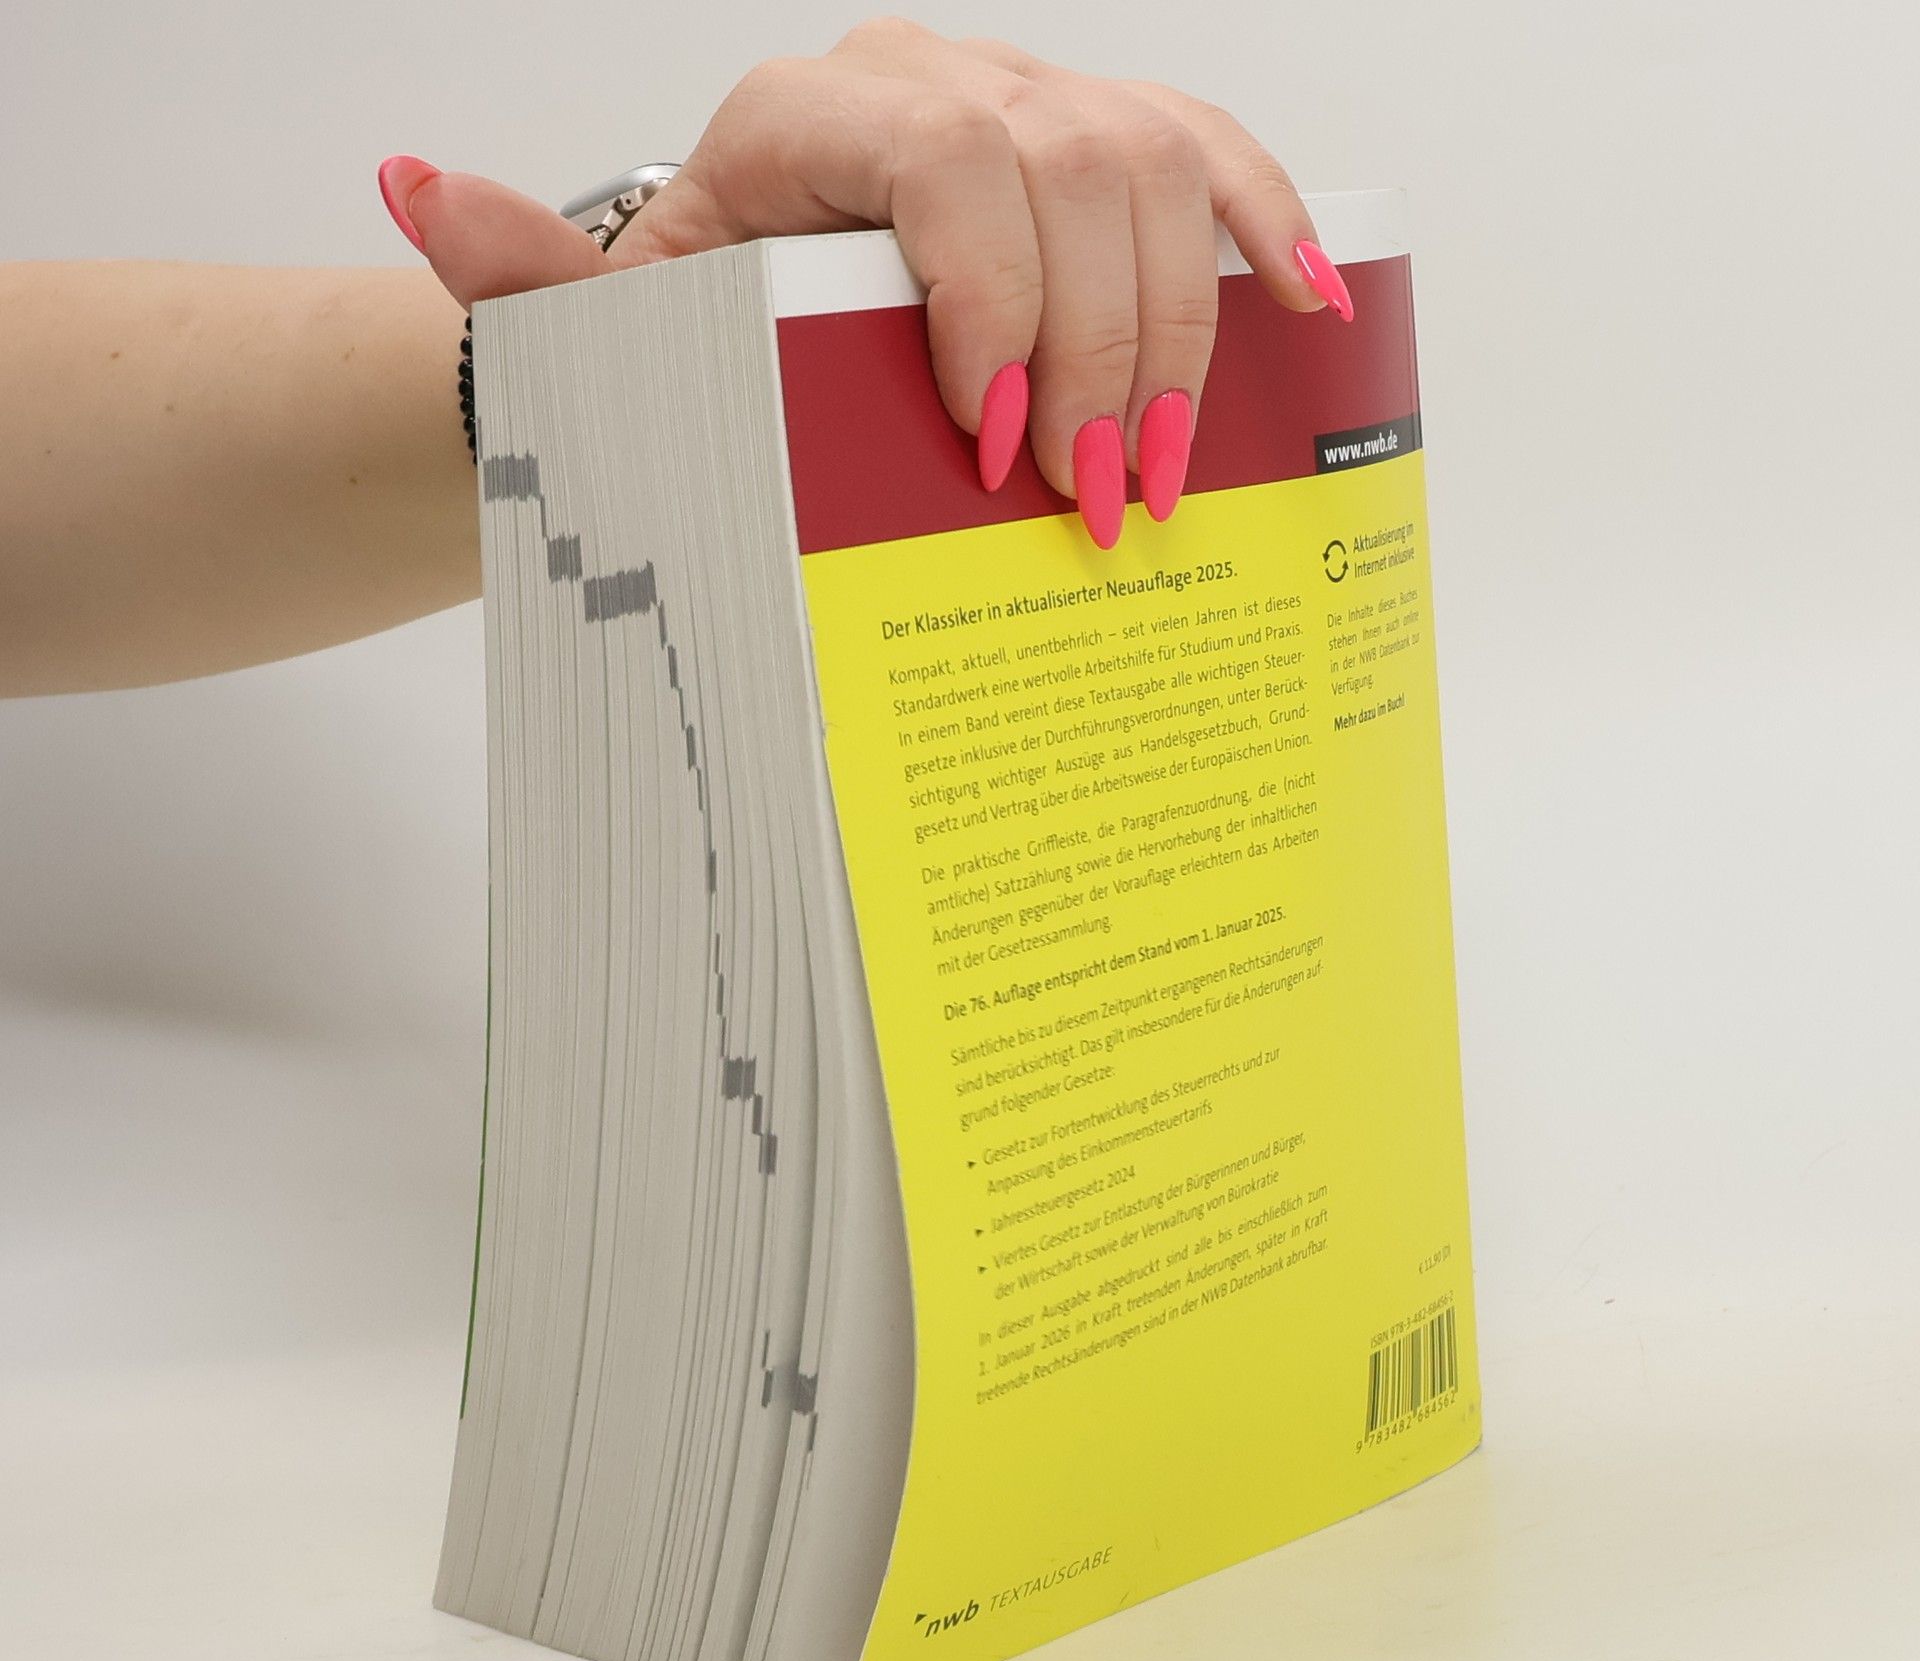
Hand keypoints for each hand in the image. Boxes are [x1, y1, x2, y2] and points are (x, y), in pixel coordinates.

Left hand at [377, 17, 1352, 544]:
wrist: (740, 312)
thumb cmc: (688, 335)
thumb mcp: (604, 325)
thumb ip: (526, 272)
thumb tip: (418, 190)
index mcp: (819, 112)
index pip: (948, 166)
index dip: (996, 305)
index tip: (994, 452)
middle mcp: (940, 80)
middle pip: (1078, 170)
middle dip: (1100, 351)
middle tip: (1096, 503)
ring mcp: (1036, 103)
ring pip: (1163, 166)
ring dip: (1182, 330)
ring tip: (1160, 472)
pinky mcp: (1108, 147)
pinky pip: (1216, 156)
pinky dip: (1272, 229)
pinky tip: (1308, 313)